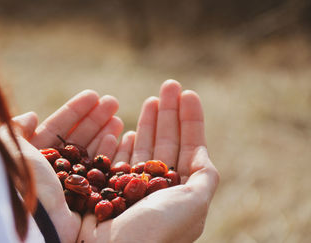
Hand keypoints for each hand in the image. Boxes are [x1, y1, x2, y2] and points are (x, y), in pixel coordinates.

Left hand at [1, 90, 123, 242]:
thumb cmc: (22, 182)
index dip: (75, 111)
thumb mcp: (9, 148)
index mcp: (33, 157)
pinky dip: (108, 153)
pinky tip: (118, 137)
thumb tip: (32, 115)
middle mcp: (52, 170)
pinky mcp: (85, 197)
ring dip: (104, 132)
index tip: (93, 95)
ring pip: (89, 152)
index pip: (57, 128)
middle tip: (113, 101)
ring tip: (118, 117)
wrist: (35, 221)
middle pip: (77, 138)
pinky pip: (99, 170)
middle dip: (94, 118)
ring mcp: (69, 183)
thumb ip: (16, 129)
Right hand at [78, 80, 219, 242]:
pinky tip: (127, 127)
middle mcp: (158, 189)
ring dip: (149, 122)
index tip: (189, 93)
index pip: (189, 147)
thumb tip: (204, 156)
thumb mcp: (193, 204)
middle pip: (166, 142)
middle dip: (169, 113)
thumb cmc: (156, 230)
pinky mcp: (109, 188)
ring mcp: (132, 188)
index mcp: (180, 192)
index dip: (190, 120)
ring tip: (152, 99)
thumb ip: (204, 178)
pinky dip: (122, 141)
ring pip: (144, 147)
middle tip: (169, 84)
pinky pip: (117, 158)